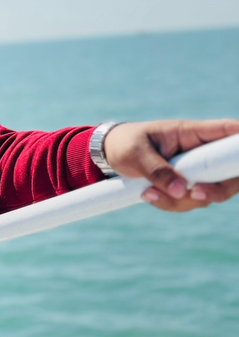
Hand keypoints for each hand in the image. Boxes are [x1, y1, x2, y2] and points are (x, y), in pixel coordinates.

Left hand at [103, 119, 238, 211]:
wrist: (109, 155)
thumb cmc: (125, 144)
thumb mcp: (136, 153)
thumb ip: (158, 170)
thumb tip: (181, 191)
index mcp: (191, 133)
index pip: (228, 131)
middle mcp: (200, 152)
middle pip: (231, 173)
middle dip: (218, 189)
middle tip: (196, 194)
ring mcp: (196, 171)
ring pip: (209, 193)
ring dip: (183, 200)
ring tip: (148, 193)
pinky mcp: (186, 186)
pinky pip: (190, 202)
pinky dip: (171, 205)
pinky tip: (147, 196)